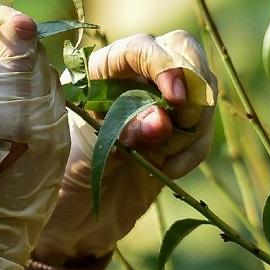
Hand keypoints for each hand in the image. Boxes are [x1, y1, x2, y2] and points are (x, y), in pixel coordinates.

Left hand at [34, 31, 217, 264]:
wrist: (75, 222)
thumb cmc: (65, 180)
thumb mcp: (88, 152)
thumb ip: (122, 132)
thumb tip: (162, 120)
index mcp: (100, 72)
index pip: (141, 47)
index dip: (163, 64)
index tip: (175, 98)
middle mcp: (132, 76)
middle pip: (183, 50)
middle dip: (192, 85)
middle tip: (184, 122)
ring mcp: (159, 100)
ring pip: (201, 87)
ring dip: (194, 122)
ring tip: (165, 157)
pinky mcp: (177, 129)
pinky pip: (203, 126)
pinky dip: (195, 147)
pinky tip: (170, 170)